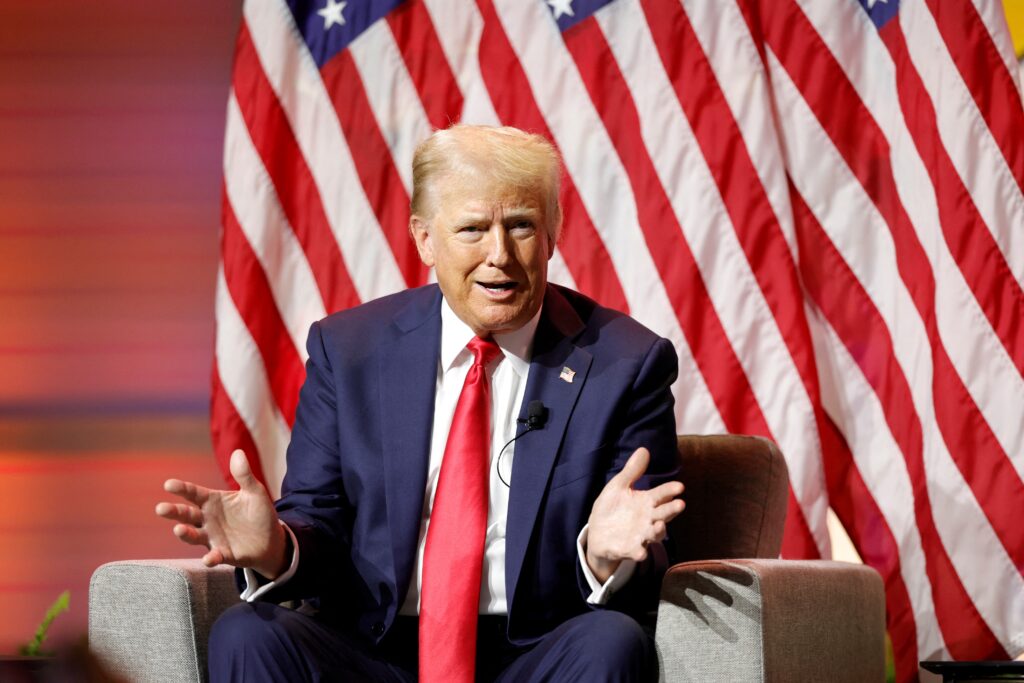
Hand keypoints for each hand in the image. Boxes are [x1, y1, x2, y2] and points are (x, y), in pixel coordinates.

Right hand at [155, 449, 287, 578]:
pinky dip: (211, 558)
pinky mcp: (223, 554)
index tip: (168, 484)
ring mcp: (213, 538)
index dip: (182, 488)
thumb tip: (238, 452)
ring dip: (185, 534)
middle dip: (174, 512)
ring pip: (194, 535)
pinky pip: (214, 557)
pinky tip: (208, 558)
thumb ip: (244, 475)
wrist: (271, 540)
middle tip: (161, 509)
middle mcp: (207, 519)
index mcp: (213, 501)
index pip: (194, 493)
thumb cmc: (259, 513)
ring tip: (178, 529)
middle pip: (187, 515)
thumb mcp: (255, 492)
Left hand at [585, 447, 684, 582]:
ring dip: (659, 531)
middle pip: (664, 514)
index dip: (670, 490)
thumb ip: (632, 471)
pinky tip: (640, 553)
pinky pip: (637, 552)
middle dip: (672, 510)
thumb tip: (644, 449)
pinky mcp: (630, 549)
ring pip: (655, 534)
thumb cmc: (612, 507)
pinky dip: (639, 552)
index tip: (679, 486)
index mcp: (646, 502)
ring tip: (659, 527)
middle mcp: (648, 519)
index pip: (662, 494)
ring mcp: (641, 535)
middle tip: (681, 504)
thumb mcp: (619, 486)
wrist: (598, 532)